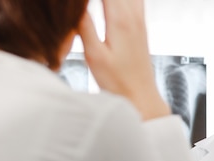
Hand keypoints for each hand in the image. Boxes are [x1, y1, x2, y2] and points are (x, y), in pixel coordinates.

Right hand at [77, 0, 169, 119]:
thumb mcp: (94, 55)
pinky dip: (121, 0)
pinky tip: (109, 5)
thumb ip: (84, 25)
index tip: (71, 3)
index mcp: (120, 19)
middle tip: (77, 5)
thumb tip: (73, 6)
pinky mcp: (140, 25)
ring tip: (92, 6)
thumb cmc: (118, 82)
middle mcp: (133, 15)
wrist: (141, 97)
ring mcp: (139, 19)